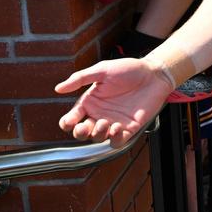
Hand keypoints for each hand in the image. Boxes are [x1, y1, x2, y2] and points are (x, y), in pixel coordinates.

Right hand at [55, 57, 172, 146]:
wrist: (154, 74)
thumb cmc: (128, 69)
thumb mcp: (102, 70)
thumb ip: (81, 78)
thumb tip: (58, 88)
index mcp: (90, 102)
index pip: (72, 118)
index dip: (67, 123)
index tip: (71, 120)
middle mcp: (99, 114)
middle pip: (82, 133)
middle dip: (80, 133)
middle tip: (84, 126)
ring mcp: (113, 122)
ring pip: (98, 138)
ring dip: (98, 134)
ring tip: (106, 122)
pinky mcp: (129, 128)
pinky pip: (117, 141)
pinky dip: (114, 139)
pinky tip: (117, 127)